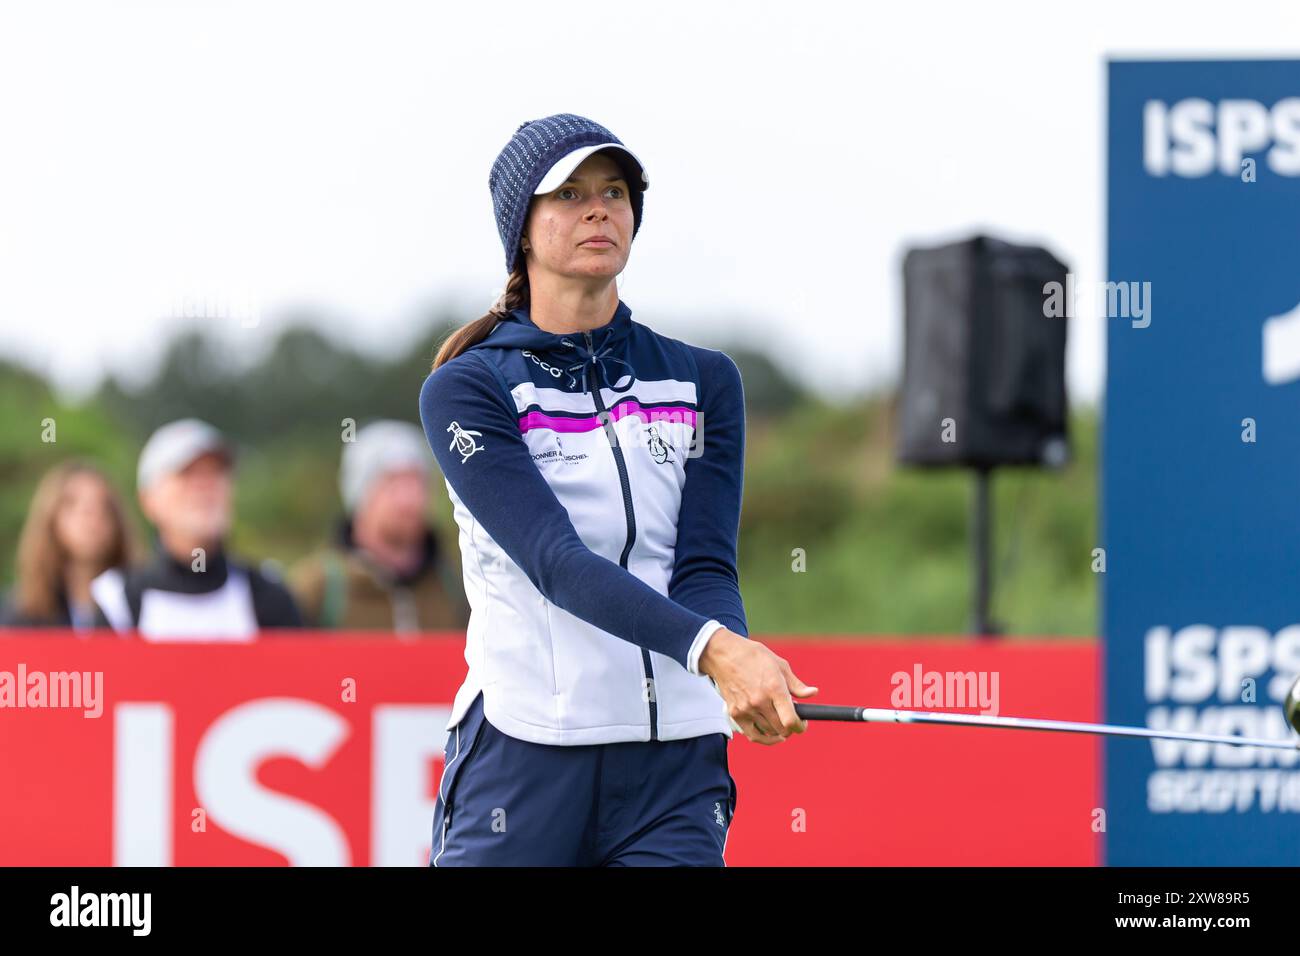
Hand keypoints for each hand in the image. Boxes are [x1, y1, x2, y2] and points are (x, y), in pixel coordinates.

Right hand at [698, 629, 818, 744]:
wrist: (724, 655)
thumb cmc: (754, 657)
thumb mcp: (780, 665)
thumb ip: (796, 685)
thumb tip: (813, 693)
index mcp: (774, 688)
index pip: (791, 720)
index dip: (800, 726)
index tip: (802, 723)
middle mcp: (760, 701)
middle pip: (782, 729)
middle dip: (791, 727)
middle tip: (792, 719)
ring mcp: (746, 709)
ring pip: (769, 732)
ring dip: (778, 730)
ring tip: (779, 720)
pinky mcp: (735, 713)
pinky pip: (753, 735)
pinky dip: (764, 738)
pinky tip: (770, 734)